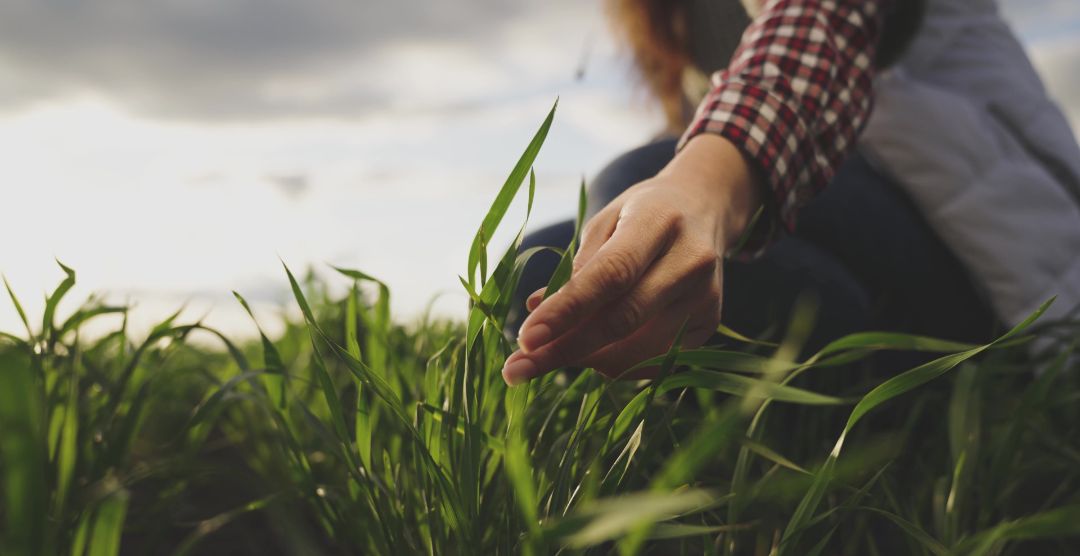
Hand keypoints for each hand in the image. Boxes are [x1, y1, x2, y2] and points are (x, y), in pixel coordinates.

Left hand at [502, 134, 761, 384]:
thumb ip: (576, 267)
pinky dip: (614, 364)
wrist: (704, 209)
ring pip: (637, 351)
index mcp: (659, 222)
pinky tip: (589, 352)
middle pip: (623, 320)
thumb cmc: (641, 213)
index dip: (565, 311)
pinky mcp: (710, 325)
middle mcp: (691, 262)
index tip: (525, 338)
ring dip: (585, 360)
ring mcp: (706, 298)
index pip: (610, 275)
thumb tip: (536, 313)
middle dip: (564, 349)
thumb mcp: (605, 220)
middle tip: (516, 369)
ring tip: (548, 355)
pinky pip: (654, 361)